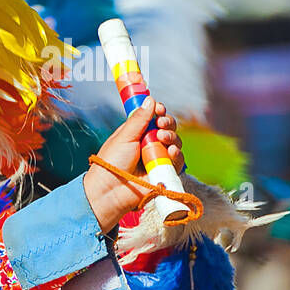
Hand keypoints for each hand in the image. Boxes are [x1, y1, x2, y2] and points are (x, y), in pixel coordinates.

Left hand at [83, 97, 184, 233]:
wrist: (111, 189)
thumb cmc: (112, 163)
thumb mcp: (124, 137)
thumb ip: (139, 119)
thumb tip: (150, 99)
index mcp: (136, 133)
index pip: (153, 117)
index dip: (158, 111)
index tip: (159, 108)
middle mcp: (149, 143)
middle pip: (167, 127)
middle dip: (167, 122)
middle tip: (161, 123)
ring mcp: (157, 157)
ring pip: (174, 142)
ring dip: (172, 136)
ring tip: (163, 138)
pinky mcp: (164, 171)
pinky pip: (177, 160)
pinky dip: (177, 154)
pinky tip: (171, 152)